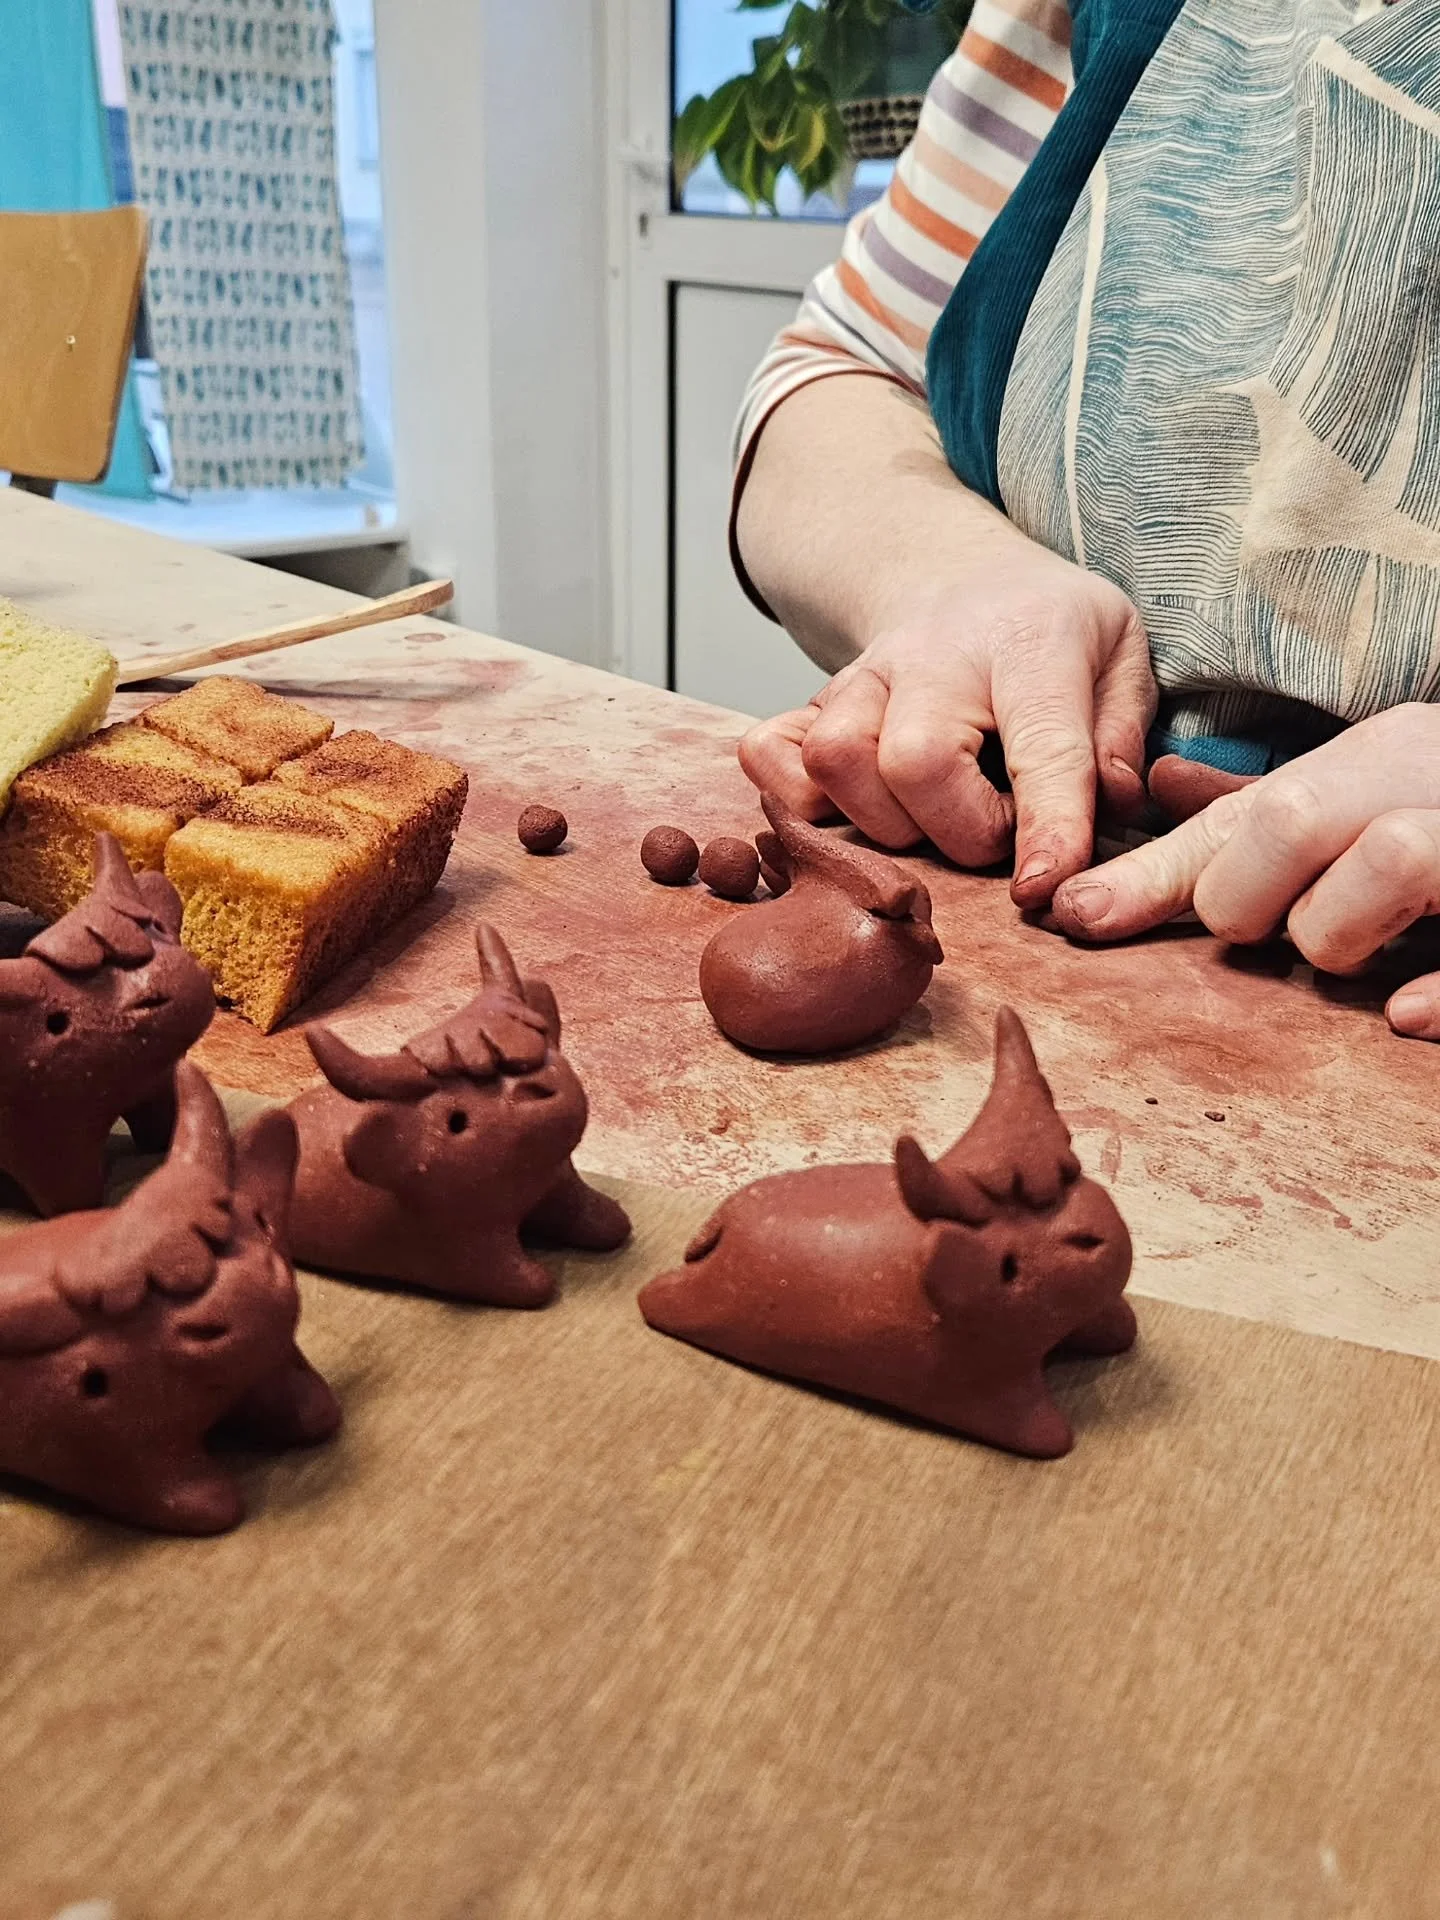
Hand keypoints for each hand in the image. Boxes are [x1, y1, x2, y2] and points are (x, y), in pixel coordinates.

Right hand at [738, 531, 1156, 908]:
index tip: (1044, 887)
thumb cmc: (1047, 634)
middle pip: (914, 761)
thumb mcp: (1120, 656)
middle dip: (959, 830)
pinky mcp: (810, 701)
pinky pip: (771, 755)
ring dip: (886, 821)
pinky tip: (859, 805)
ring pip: (837, 763)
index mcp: (1029, 641)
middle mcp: (931, 653)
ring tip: (933, 817)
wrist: (962, 578)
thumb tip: (1111, 804)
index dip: (1047, 827)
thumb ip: (1121, 735)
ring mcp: (860, 675)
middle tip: (995, 830)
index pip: (1041, 745)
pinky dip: (799, 800)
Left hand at [1049, 704, 1439, 1037]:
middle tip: (1266, 931)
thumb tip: (1152, 785)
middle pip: (1296, 821)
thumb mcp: (1360, 795)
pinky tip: (1410, 1016)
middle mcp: (1433, 782)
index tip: (1070, 919)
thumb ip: (1255, 812)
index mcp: (1382, 759)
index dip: (1152, 876)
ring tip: (1350, 956)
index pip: (1244, 813)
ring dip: (1341, 932)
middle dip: (1247, 897)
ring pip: (1395, 859)